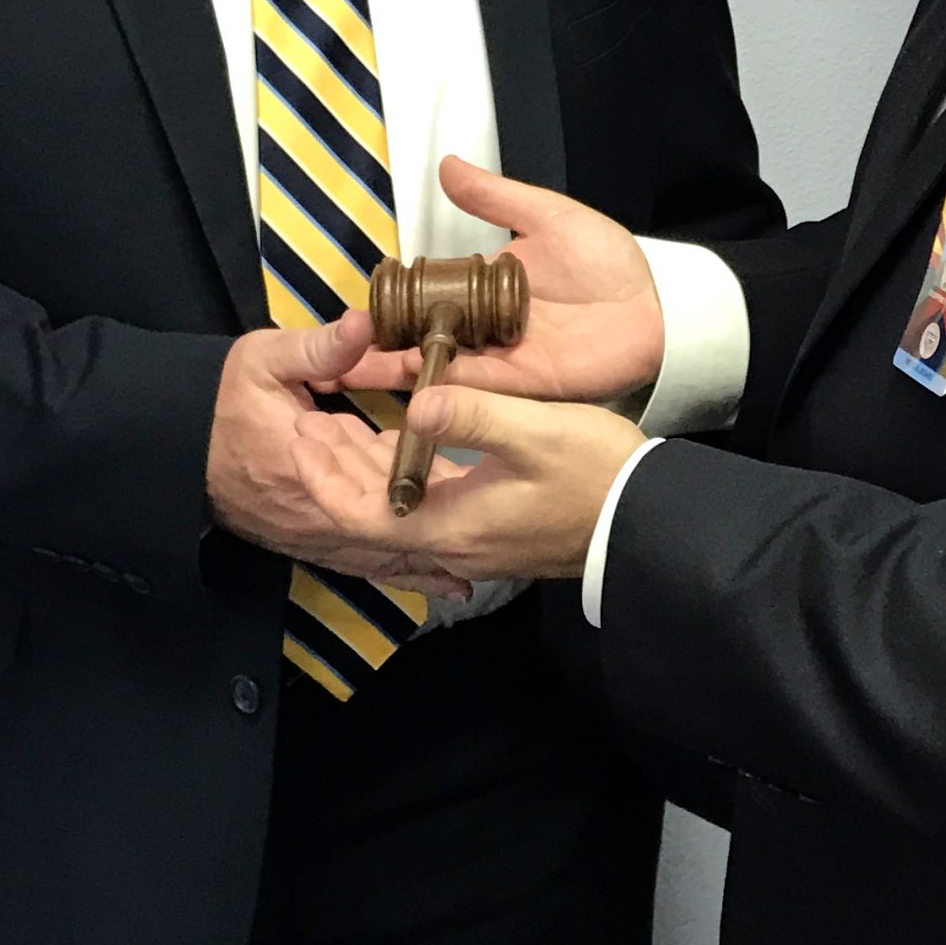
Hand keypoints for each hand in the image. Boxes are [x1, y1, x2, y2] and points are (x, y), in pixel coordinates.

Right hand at [206, 312, 465, 593]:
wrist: (175, 443)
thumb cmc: (223, 398)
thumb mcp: (265, 360)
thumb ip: (319, 348)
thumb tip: (365, 324)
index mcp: (309, 472)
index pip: (373, 491)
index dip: (419, 497)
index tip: (467, 496)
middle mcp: (312, 516)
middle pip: (382, 536)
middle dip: (431, 540)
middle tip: (487, 550)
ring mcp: (308, 536)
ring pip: (373, 557)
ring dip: (417, 567)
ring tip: (467, 581)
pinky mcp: (305, 541)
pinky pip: (358, 562)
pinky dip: (395, 573)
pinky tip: (432, 584)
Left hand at [295, 383, 646, 584]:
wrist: (647, 519)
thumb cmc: (596, 473)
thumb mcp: (536, 433)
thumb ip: (472, 415)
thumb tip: (413, 402)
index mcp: (451, 523)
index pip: (359, 513)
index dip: (322, 476)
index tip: (298, 435)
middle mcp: (454, 541)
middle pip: (373, 514)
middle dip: (335, 470)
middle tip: (308, 424)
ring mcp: (476, 541)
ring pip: (400, 511)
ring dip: (366, 473)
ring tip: (340, 429)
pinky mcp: (495, 532)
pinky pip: (428, 509)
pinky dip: (403, 478)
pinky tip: (404, 448)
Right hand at [334, 155, 665, 405]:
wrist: (657, 303)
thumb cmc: (607, 260)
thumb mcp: (547, 216)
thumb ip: (495, 197)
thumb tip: (446, 165)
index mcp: (483, 291)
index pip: (422, 301)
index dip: (387, 309)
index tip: (349, 312)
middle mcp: (484, 331)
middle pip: (420, 343)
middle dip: (376, 352)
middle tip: (329, 357)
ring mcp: (501, 363)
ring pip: (438, 372)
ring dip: (399, 374)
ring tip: (351, 374)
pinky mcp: (524, 388)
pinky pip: (476, 392)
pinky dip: (444, 393)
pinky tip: (408, 389)